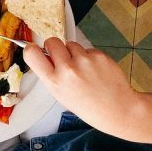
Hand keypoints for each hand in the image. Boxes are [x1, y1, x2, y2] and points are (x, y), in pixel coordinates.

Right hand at [25, 38, 139, 137]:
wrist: (119, 109)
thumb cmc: (89, 106)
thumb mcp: (61, 95)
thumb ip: (51, 75)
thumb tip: (45, 55)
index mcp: (54, 82)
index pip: (32, 54)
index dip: (32, 49)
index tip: (35, 49)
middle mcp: (68, 69)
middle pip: (52, 41)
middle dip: (55, 47)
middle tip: (63, 58)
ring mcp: (84, 61)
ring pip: (71, 44)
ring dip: (74, 52)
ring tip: (84, 69)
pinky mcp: (99, 55)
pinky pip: (87, 49)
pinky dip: (89, 57)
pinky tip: (96, 70)